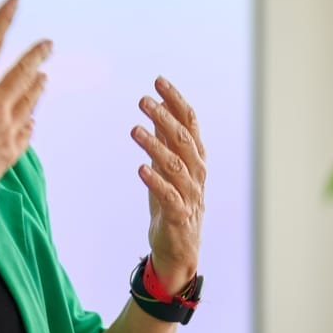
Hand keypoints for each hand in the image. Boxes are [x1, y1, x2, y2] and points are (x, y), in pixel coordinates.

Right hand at [0, 0, 49, 215]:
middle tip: (48, 44)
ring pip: (28, 100)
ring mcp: (5, 130)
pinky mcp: (9, 152)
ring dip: (36, 86)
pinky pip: (25, 131)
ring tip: (43, 77)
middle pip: (22, 72)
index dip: (2, 20)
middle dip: (37, 55)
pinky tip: (30, 118)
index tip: (14, 2)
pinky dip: (28, 121)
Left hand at [132, 77, 205, 293]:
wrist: (179, 251)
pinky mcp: (179, 217)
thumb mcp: (168, 167)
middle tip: (143, 100)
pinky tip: (140, 168)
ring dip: (155, 146)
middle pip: (183, 140)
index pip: (190, 123)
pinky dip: (156, 182)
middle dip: (164, 117)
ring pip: (175, 166)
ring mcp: (190, 196)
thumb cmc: (172, 204)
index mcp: (196, 158)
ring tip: (135, 129)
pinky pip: (169, 196)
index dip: (176, 101)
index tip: (158, 81)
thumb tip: (156, 108)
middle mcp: (197, 174)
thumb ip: (165, 140)